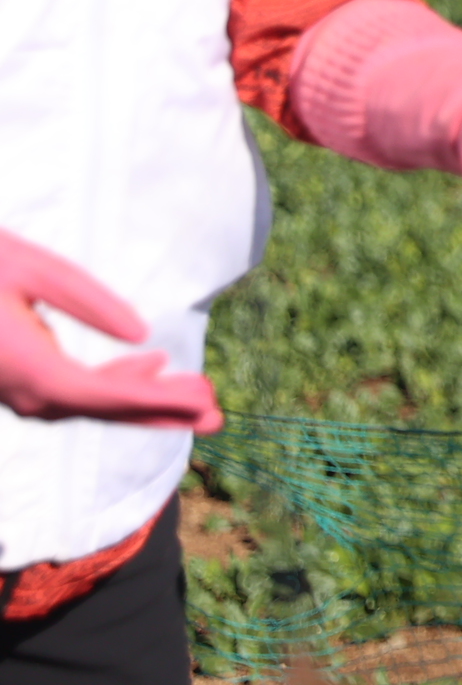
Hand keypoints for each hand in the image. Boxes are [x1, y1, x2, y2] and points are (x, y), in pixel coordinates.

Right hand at [0, 230, 220, 432]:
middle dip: (160, 412)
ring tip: (198, 392)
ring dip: (142, 399)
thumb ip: (87, 301)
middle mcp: (18, 388)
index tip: (203, 406)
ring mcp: (12, 388)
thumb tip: (143, 335)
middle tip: (219, 415)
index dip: (155, 402)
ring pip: (87, 404)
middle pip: (99, 409)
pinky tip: (151, 366)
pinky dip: (113, 384)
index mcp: (23, 364)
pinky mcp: (14, 377)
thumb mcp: (32, 269)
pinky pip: (70, 391)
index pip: (100, 395)